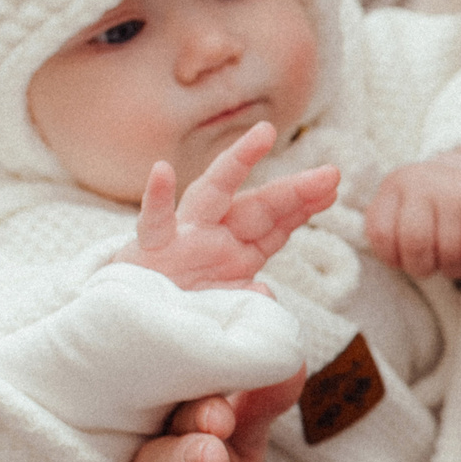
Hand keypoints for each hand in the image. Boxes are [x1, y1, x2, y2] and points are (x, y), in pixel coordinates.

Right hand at [114, 121, 340, 290]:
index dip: (304, 205)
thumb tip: (266, 293)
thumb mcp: (222, 310)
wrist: (127, 326)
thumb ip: (247, 301)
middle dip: (294, 189)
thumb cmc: (180, 311)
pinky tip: (162, 171)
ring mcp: (181, 239)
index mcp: (236, 253)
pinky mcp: (147, 250)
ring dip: (238, 163)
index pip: (277, 225)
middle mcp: (213, 237)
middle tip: (332, 172)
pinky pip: (153, 223)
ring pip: (212, 195)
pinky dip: (156, 198)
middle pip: (258, 207)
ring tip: (264, 134)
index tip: (333, 187)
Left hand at [366, 147, 460, 278]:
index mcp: (396, 184)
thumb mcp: (405, 202)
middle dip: (422, 267)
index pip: (381, 233)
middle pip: (414, 244)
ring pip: (447, 251)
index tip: (404, 258)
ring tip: (455, 258)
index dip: (392, 257)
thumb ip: (387, 226)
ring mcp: (459, 193)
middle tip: (432, 264)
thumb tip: (388, 259)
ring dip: (451, 268)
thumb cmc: (439, 203)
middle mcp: (425, 183)